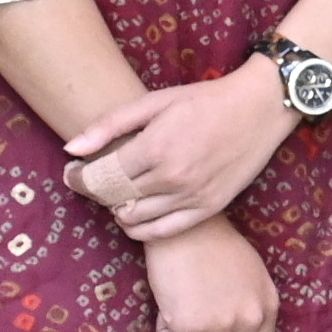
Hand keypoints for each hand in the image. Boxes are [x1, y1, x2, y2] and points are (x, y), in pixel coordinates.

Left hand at [66, 67, 297, 241]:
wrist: (259, 108)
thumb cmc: (204, 100)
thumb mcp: (154, 101)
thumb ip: (110, 125)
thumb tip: (71, 148)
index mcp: (155, 147)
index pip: (100, 176)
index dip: (78, 178)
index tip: (72, 172)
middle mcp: (171, 177)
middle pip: (114, 199)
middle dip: (96, 191)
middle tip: (93, 180)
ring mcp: (191, 196)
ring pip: (135, 218)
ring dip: (118, 209)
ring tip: (118, 193)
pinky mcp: (208, 208)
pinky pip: (163, 232)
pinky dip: (141, 229)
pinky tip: (135, 216)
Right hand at [143, 220, 282, 331]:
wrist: (185, 227)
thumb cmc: (214, 246)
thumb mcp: (251, 275)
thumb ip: (252, 306)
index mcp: (268, 307)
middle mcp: (249, 318)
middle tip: (195, 319)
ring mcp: (221, 323)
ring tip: (182, 308)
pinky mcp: (190, 324)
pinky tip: (168, 307)